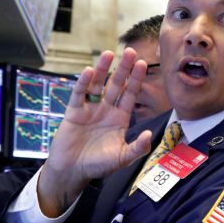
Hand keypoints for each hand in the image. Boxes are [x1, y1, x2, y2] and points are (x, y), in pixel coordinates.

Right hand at [37, 49, 152, 216]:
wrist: (73, 171)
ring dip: (103, 69)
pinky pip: (79, 94)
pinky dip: (83, 82)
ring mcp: (90, 109)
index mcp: (120, 119)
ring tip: (109, 53)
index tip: (142, 64)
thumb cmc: (99, 165)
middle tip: (130, 51)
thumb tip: (150, 135)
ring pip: (97, 85)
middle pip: (116, 85)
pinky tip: (88, 70)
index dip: (136, 80)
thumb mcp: (122, 158)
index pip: (130, 95)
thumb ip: (137, 147)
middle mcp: (106, 110)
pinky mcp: (74, 112)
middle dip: (123, 69)